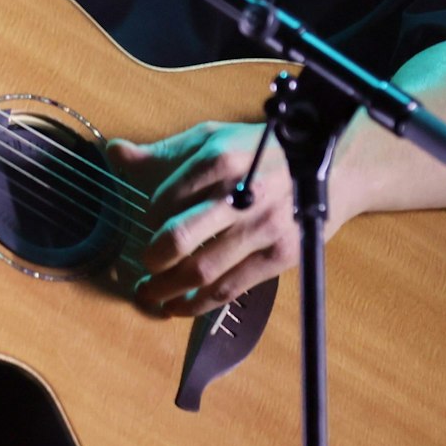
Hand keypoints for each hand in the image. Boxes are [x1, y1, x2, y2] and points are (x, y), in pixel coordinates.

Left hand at [108, 122, 346, 317]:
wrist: (332, 166)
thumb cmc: (263, 152)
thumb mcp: (214, 138)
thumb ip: (163, 152)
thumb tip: (113, 152)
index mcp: (220, 158)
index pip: (165, 198)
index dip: (148, 217)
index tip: (146, 225)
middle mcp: (241, 194)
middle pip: (180, 237)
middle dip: (151, 258)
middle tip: (142, 264)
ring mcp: (263, 228)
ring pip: (202, 270)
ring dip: (167, 289)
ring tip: (148, 294)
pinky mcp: (280, 256)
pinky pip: (230, 289)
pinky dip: (198, 304)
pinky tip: (179, 307)